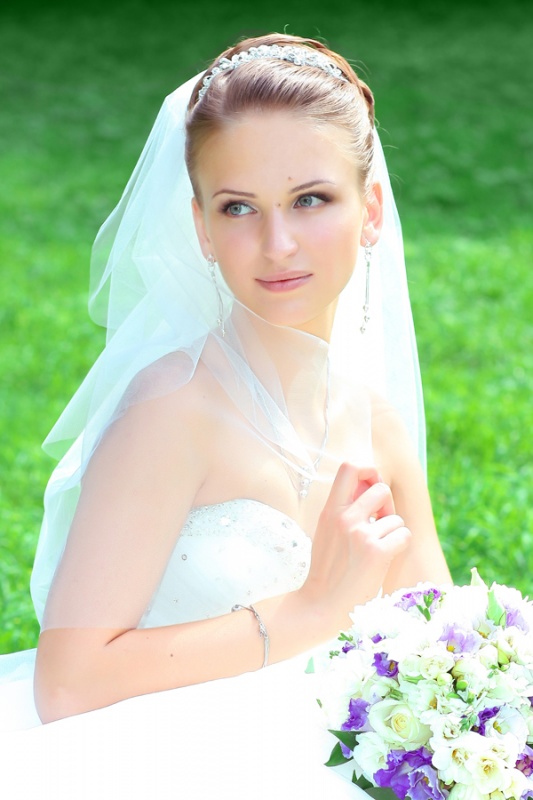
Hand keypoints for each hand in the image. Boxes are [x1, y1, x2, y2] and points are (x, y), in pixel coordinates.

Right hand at [300, 462, 410, 630]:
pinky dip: (399, 546)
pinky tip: (384, 559)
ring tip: (376, 551)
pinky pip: (404, 535)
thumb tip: (368, 485)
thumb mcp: (326, 532)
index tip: (370, 487)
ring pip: (396, 518)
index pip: (350, 467)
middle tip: (379, 526)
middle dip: (387, 506)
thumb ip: (344, 509)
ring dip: (392, 533)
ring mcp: (361, 534)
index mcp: (330, 510)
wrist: (321, 605)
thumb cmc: (328, 570)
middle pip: (381, 489)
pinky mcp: (377, 552)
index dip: (368, 471)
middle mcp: (344, 517)